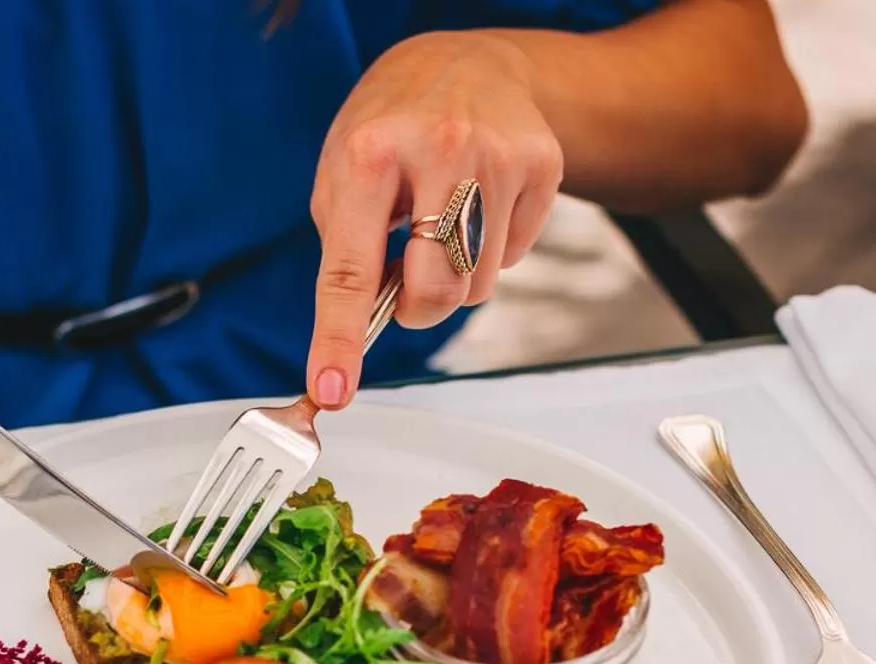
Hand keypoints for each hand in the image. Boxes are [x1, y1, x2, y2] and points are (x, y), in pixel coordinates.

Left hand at [306, 32, 561, 408]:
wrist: (466, 63)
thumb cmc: (392, 125)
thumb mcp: (341, 171)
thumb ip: (346, 250)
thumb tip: (357, 334)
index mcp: (370, 154)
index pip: (350, 271)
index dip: (340, 339)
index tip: (333, 390)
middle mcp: (440, 151)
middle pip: (435, 291)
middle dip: (419, 306)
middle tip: (409, 278)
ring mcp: (500, 158)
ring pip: (478, 285)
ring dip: (456, 276)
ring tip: (444, 221)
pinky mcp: (543, 167)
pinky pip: (515, 259)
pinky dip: (491, 251)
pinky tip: (478, 206)